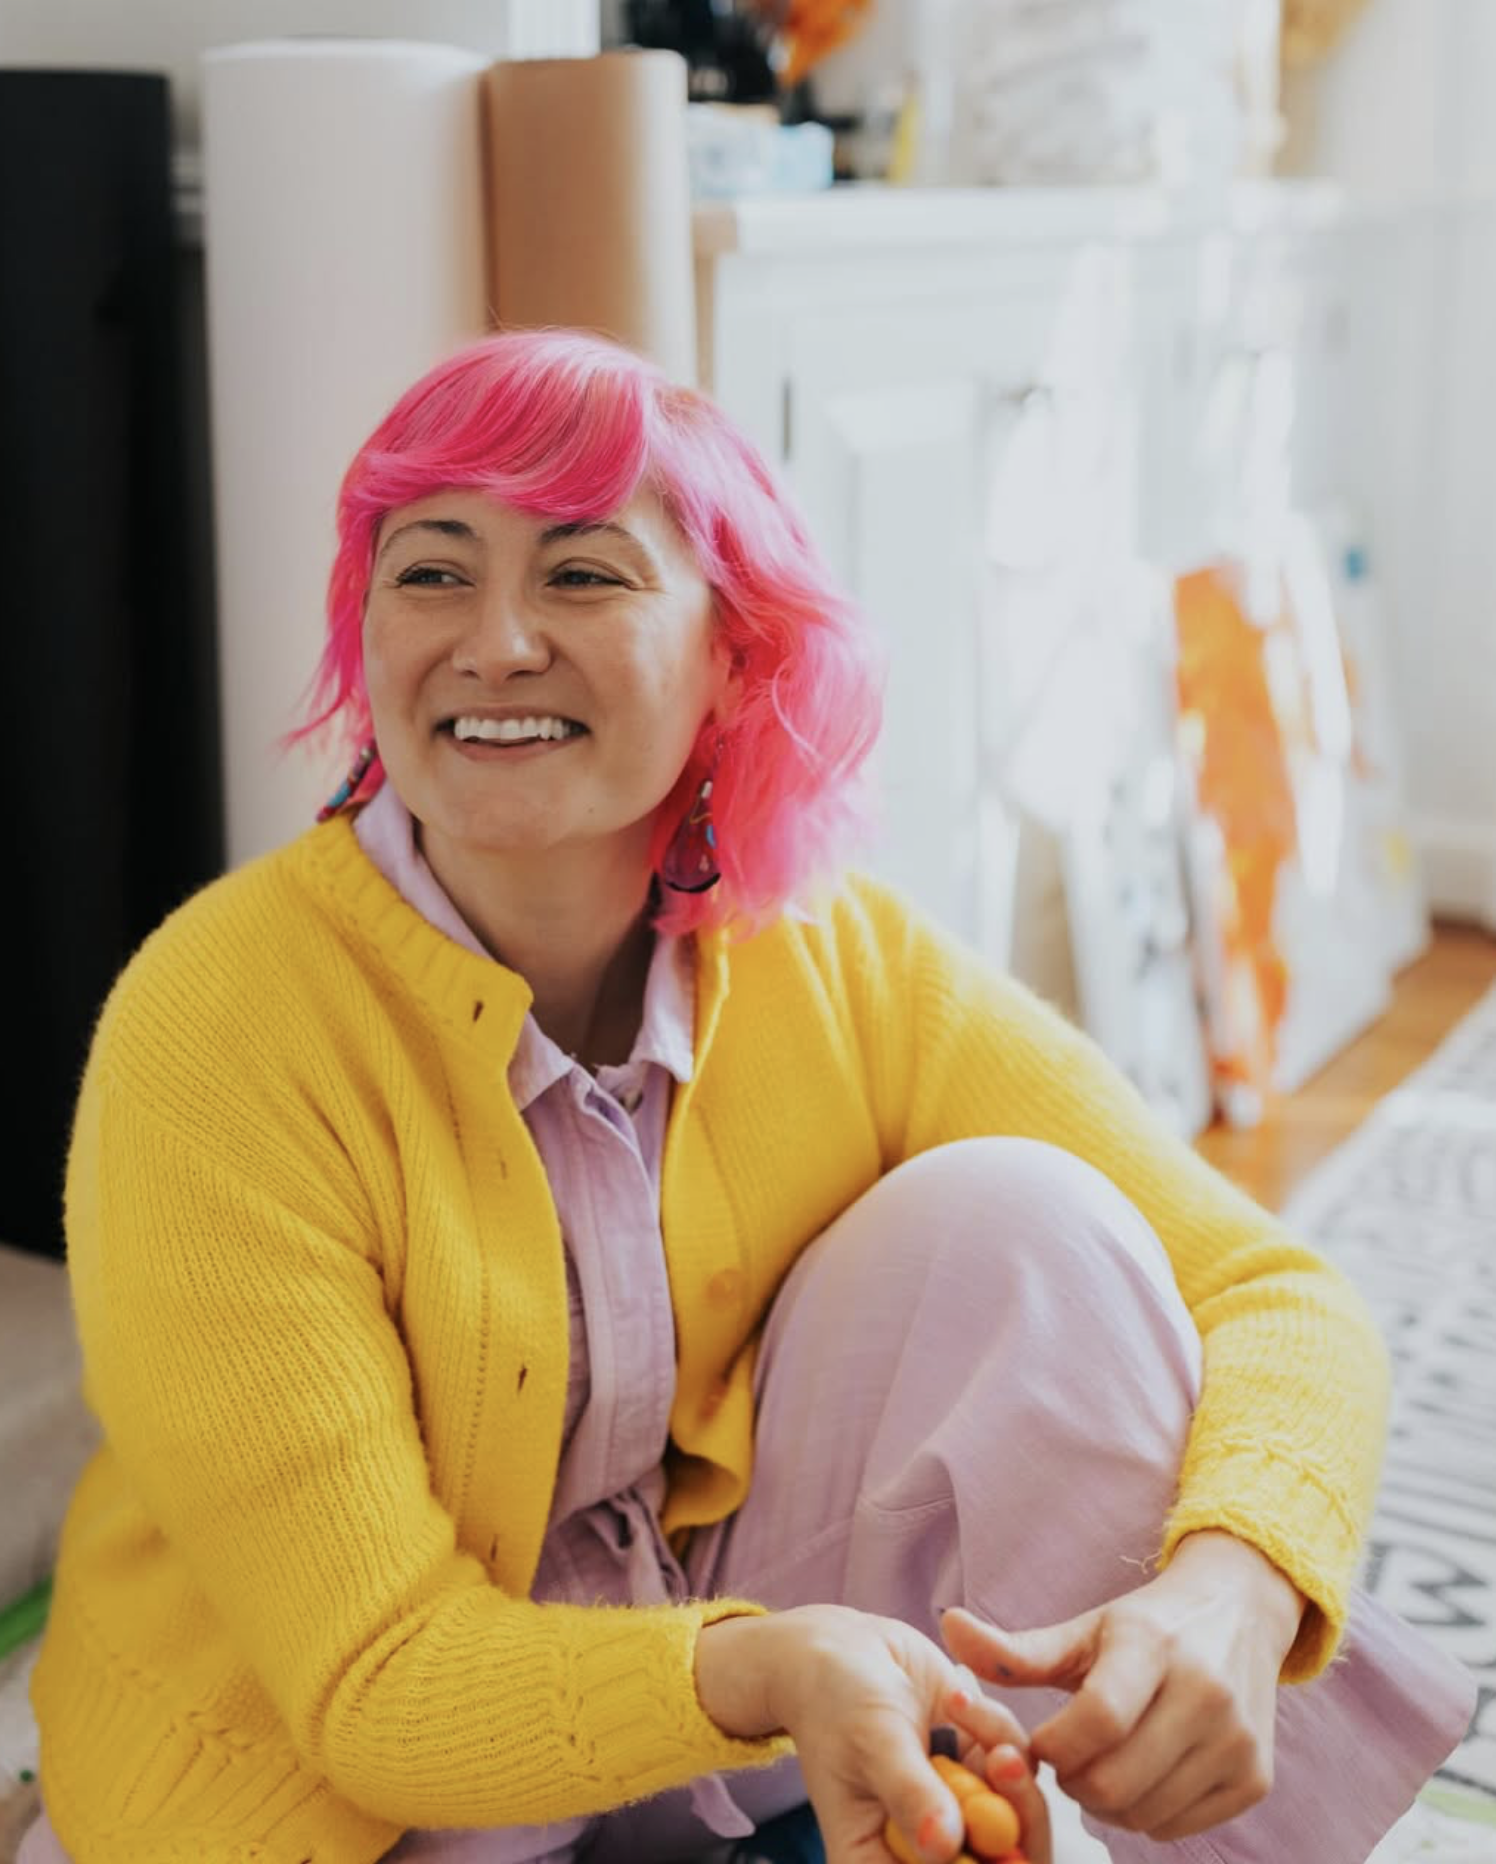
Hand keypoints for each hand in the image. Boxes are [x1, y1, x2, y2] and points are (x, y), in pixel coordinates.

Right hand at [695, 1605, 1050, 1863]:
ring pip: (1021, 1817)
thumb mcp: (871, 1743)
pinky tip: (955, 1696)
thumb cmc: (837, 1700)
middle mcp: (927, 1849)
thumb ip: (910, 1792)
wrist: (847, 1650)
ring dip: (1005, 1762)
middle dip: (1014, 1817)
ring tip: (960, 1706)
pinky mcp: (981, 1770)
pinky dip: (998, 1727)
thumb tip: (945, 1848)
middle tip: (1001, 1760)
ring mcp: (960, 1810)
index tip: (983, 1831)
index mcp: (882, 1862)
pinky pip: (1019, 1764)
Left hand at [942, 1531, 1304, 1842]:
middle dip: (1074, 1782)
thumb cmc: (1146, 1626)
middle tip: (1066, 1760)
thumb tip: (946, 1627)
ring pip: (1145, 1814)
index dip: (1054, 1746)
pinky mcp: (1255, 1778)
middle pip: (1116, 1782)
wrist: (1239, 1612)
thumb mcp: (1083, 1629)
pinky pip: (1179, 1827)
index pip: (1096, 1721)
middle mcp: (1207, 1693)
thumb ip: (1016, 1650)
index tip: (1041, 1739)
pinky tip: (1138, 1777)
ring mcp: (1237, 1741)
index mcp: (1155, 1647)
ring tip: (1099, 1767)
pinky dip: (1146, 1815)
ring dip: (1106, 1805)